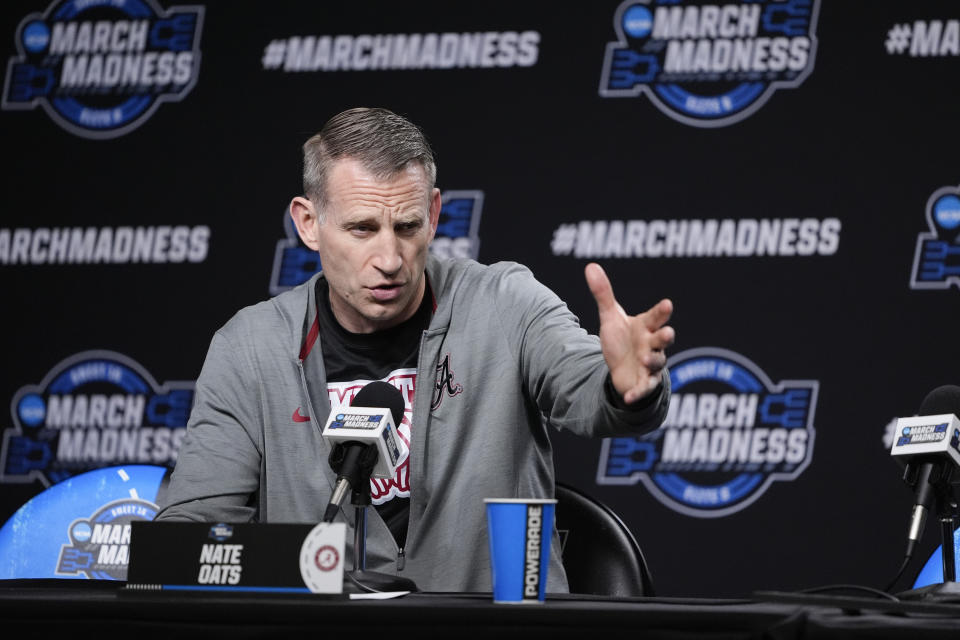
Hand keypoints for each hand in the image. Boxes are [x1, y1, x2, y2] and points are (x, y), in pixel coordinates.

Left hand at [585, 263, 674, 403]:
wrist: (622, 368)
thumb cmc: (622, 340)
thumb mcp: (610, 317)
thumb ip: (604, 294)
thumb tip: (590, 266)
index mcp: (646, 326)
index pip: (655, 317)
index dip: (661, 311)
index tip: (667, 304)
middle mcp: (652, 345)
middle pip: (662, 339)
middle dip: (665, 336)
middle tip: (668, 332)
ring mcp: (650, 364)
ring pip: (657, 363)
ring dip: (654, 361)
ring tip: (647, 360)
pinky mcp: (644, 383)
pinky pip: (644, 389)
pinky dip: (637, 393)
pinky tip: (629, 396)